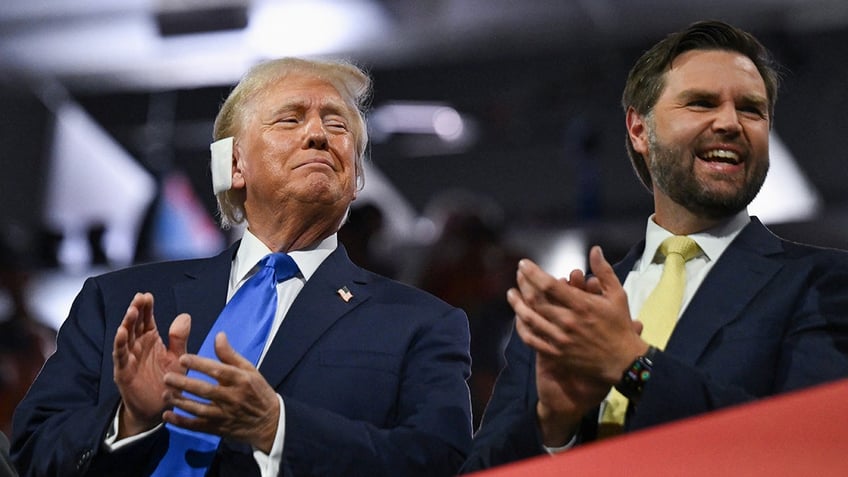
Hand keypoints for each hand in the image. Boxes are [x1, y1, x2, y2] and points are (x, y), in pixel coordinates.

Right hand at [113, 292, 190, 437]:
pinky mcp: (123, 372)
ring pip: (125, 338)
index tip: (148, 295)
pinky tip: (121, 333)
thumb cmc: (169, 381)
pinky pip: (120, 356)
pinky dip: (120, 345)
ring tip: (131, 311)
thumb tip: (185, 316)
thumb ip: (180, 338)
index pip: (147, 320)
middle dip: (136, 310)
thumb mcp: (178, 358)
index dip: (147, 308)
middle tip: (139, 298)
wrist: (160, 408)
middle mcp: (138, 346)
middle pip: (135, 324)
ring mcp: (129, 358)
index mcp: (151, 340)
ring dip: (127, 324)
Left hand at [162, 333, 279, 453]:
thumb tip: (218, 336)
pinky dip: (182, 422)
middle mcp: (233, 398)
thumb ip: (230, 355)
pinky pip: (197, 427)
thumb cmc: (258, 392)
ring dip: (181, 402)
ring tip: (165, 394)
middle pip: (206, 391)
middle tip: (166, 377)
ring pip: (199, 409)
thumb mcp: (249, 370)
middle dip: (185, 384)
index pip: (219, 371)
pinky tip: (168, 415)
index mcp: (241, 381)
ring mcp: (225, 415)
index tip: (183, 358)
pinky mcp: (219, 429)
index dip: (200, 364)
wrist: (269, 422)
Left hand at [511, 247, 647, 383]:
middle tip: (518, 274)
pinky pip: (532, 339)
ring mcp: (560, 339)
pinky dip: (522, 327)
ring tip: (511, 294)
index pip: (549, 285)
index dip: (533, 273)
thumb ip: (604, 271)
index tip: (523, 264)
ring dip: (517, 304)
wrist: (623, 361)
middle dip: (523, 284)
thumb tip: (594, 249)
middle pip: (535, 300)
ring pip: (530, 319)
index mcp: (582, 305)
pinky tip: (519, 318)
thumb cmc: (619, 325)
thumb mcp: (617, 295)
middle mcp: (568, 321)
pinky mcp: (556, 353)